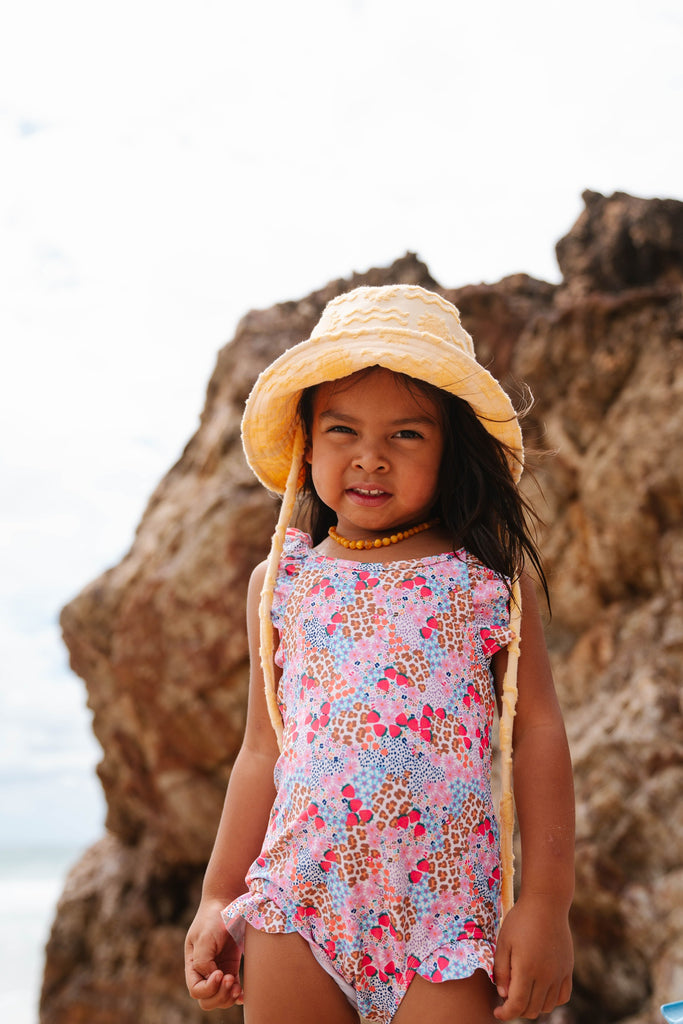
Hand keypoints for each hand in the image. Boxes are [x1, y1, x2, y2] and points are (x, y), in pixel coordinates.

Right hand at [184, 898, 243, 1009]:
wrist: (226, 901)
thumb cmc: (213, 917)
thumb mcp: (204, 936)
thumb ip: (202, 960)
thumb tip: (211, 977)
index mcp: (192, 964)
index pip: (196, 990)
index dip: (208, 988)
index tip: (220, 972)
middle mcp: (204, 971)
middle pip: (207, 999)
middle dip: (219, 995)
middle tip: (231, 980)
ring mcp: (219, 970)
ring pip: (220, 998)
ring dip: (228, 997)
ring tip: (237, 986)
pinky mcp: (232, 967)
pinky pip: (232, 990)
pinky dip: (237, 996)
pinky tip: (243, 993)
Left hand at [493, 893, 572, 1019]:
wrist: (546, 903)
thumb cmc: (520, 920)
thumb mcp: (504, 942)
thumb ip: (502, 971)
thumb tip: (503, 996)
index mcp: (527, 969)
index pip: (517, 1005)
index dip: (505, 1014)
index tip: (497, 1012)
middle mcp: (546, 975)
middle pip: (532, 1009)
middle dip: (517, 1010)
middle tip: (507, 1000)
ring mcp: (559, 973)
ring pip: (547, 1006)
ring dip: (533, 1006)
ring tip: (522, 994)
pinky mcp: (568, 969)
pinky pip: (562, 996)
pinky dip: (551, 1000)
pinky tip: (540, 990)